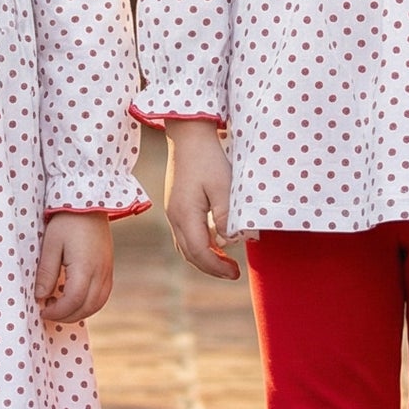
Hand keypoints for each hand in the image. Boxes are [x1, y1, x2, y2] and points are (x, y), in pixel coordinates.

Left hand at [36, 213, 113, 321]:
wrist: (90, 203)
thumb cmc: (67, 222)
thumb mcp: (51, 245)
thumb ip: (47, 272)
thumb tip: (41, 297)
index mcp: (85, 267)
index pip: (73, 301)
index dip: (57, 312)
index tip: (42, 311)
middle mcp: (101, 272)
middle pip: (88, 307)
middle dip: (67, 316)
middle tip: (49, 312)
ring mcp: (108, 270)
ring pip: (98, 304)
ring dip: (79, 312)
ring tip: (60, 308)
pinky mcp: (109, 268)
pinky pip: (103, 295)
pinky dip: (89, 304)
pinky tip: (74, 299)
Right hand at [164, 119, 239, 280]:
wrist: (188, 135)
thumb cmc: (208, 159)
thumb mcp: (223, 187)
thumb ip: (226, 216)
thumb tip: (229, 241)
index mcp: (185, 214)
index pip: (200, 253)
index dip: (217, 267)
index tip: (235, 273)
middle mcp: (174, 216)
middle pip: (190, 254)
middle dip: (211, 267)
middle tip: (233, 273)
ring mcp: (172, 211)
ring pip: (185, 246)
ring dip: (204, 258)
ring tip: (225, 262)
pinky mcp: (175, 204)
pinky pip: (184, 234)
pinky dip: (198, 245)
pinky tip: (214, 242)